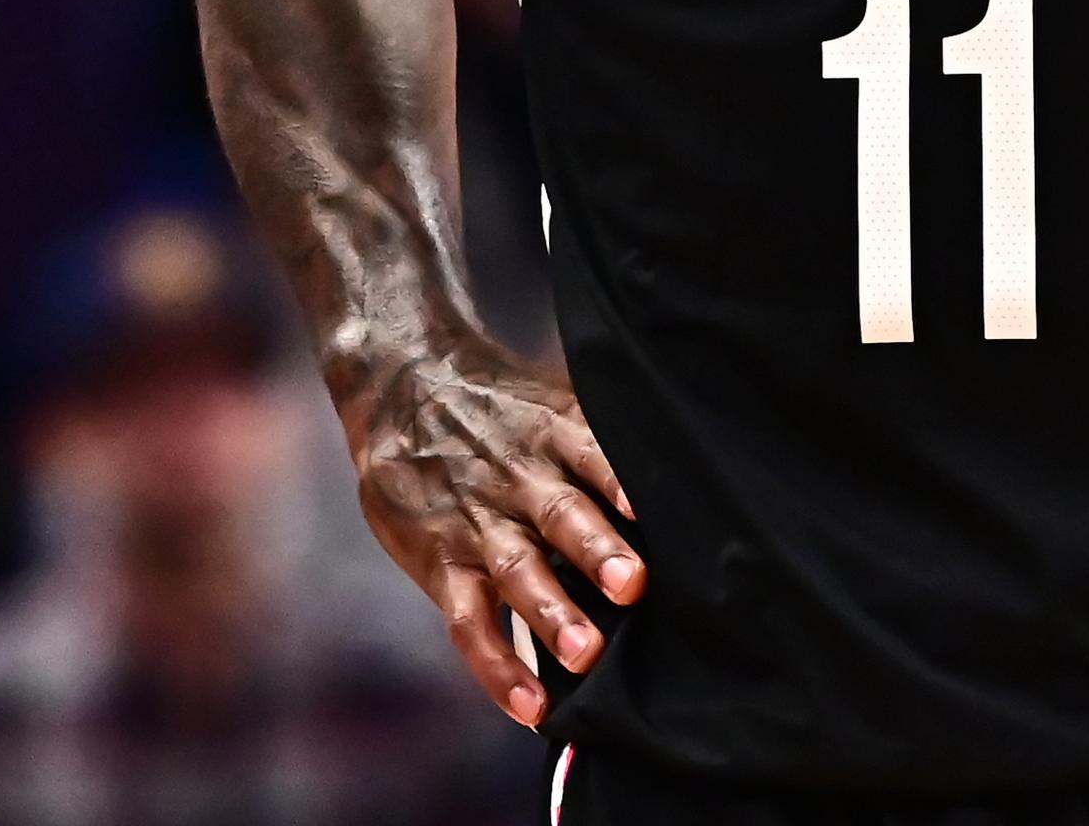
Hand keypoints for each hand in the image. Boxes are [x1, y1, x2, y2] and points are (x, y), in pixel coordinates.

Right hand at [336, 334, 643, 726]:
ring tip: (586, 653)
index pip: (590, 453)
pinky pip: (468, 620)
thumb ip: (599, 438)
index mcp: (551, 433)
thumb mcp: (546, 399)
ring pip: (517, 570)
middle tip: (633, 585)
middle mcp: (517, 479)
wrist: (398, 381)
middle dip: (596, 551)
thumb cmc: (499, 404)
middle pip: (559, 514)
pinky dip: (497, 666)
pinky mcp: (442, 562)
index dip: (619, 481)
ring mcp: (478, 524)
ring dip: (552, 612)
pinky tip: (531, 707)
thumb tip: (689, 478)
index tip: (649, 511)